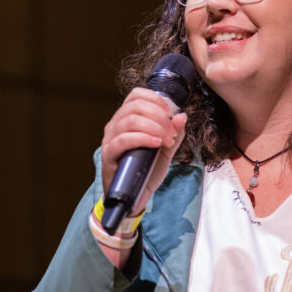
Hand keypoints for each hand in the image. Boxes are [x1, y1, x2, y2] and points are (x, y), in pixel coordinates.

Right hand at [101, 87, 186, 213]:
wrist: (136, 196)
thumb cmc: (147, 171)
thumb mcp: (166, 150)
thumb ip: (175, 134)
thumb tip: (182, 116)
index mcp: (127, 119)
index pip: (136, 95)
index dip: (155, 100)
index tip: (170, 114)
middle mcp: (115, 125)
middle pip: (135, 106)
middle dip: (159, 116)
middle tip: (171, 133)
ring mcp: (110, 139)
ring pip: (130, 120)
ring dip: (154, 127)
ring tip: (166, 140)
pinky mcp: (108, 154)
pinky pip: (123, 140)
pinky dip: (142, 138)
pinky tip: (156, 144)